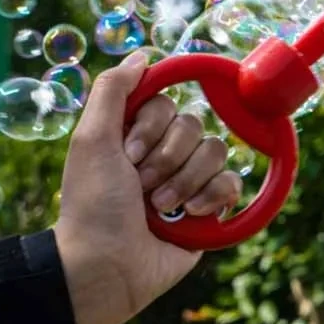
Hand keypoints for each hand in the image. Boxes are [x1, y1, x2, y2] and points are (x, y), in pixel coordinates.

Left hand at [54, 51, 241, 323]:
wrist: (106, 268)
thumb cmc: (92, 205)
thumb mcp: (90, 141)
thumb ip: (113, 91)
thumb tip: (144, 55)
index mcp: (138, 134)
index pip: (168, 103)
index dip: (151, 127)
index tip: (127, 154)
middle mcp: (166, 151)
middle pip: (194, 125)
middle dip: (165, 160)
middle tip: (141, 187)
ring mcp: (190, 178)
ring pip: (216, 151)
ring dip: (184, 182)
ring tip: (160, 207)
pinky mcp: (211, 205)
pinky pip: (232, 181)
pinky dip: (211, 198)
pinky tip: (189, 215)